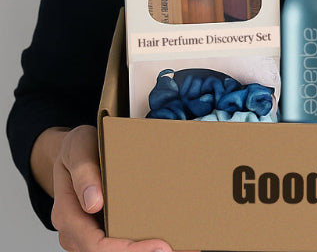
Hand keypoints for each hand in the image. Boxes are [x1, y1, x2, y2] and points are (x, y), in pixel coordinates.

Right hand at [47, 125, 187, 251]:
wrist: (74, 149)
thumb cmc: (78, 147)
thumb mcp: (78, 148)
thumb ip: (84, 173)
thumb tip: (94, 203)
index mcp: (68, 213)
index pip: (95, 244)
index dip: (126, 251)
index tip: (159, 246)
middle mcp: (75, 230)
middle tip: (175, 247)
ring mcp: (87, 232)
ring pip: (113, 251)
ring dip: (143, 249)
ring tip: (178, 245)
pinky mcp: (100, 227)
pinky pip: (118, 242)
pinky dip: (140, 243)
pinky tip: (163, 238)